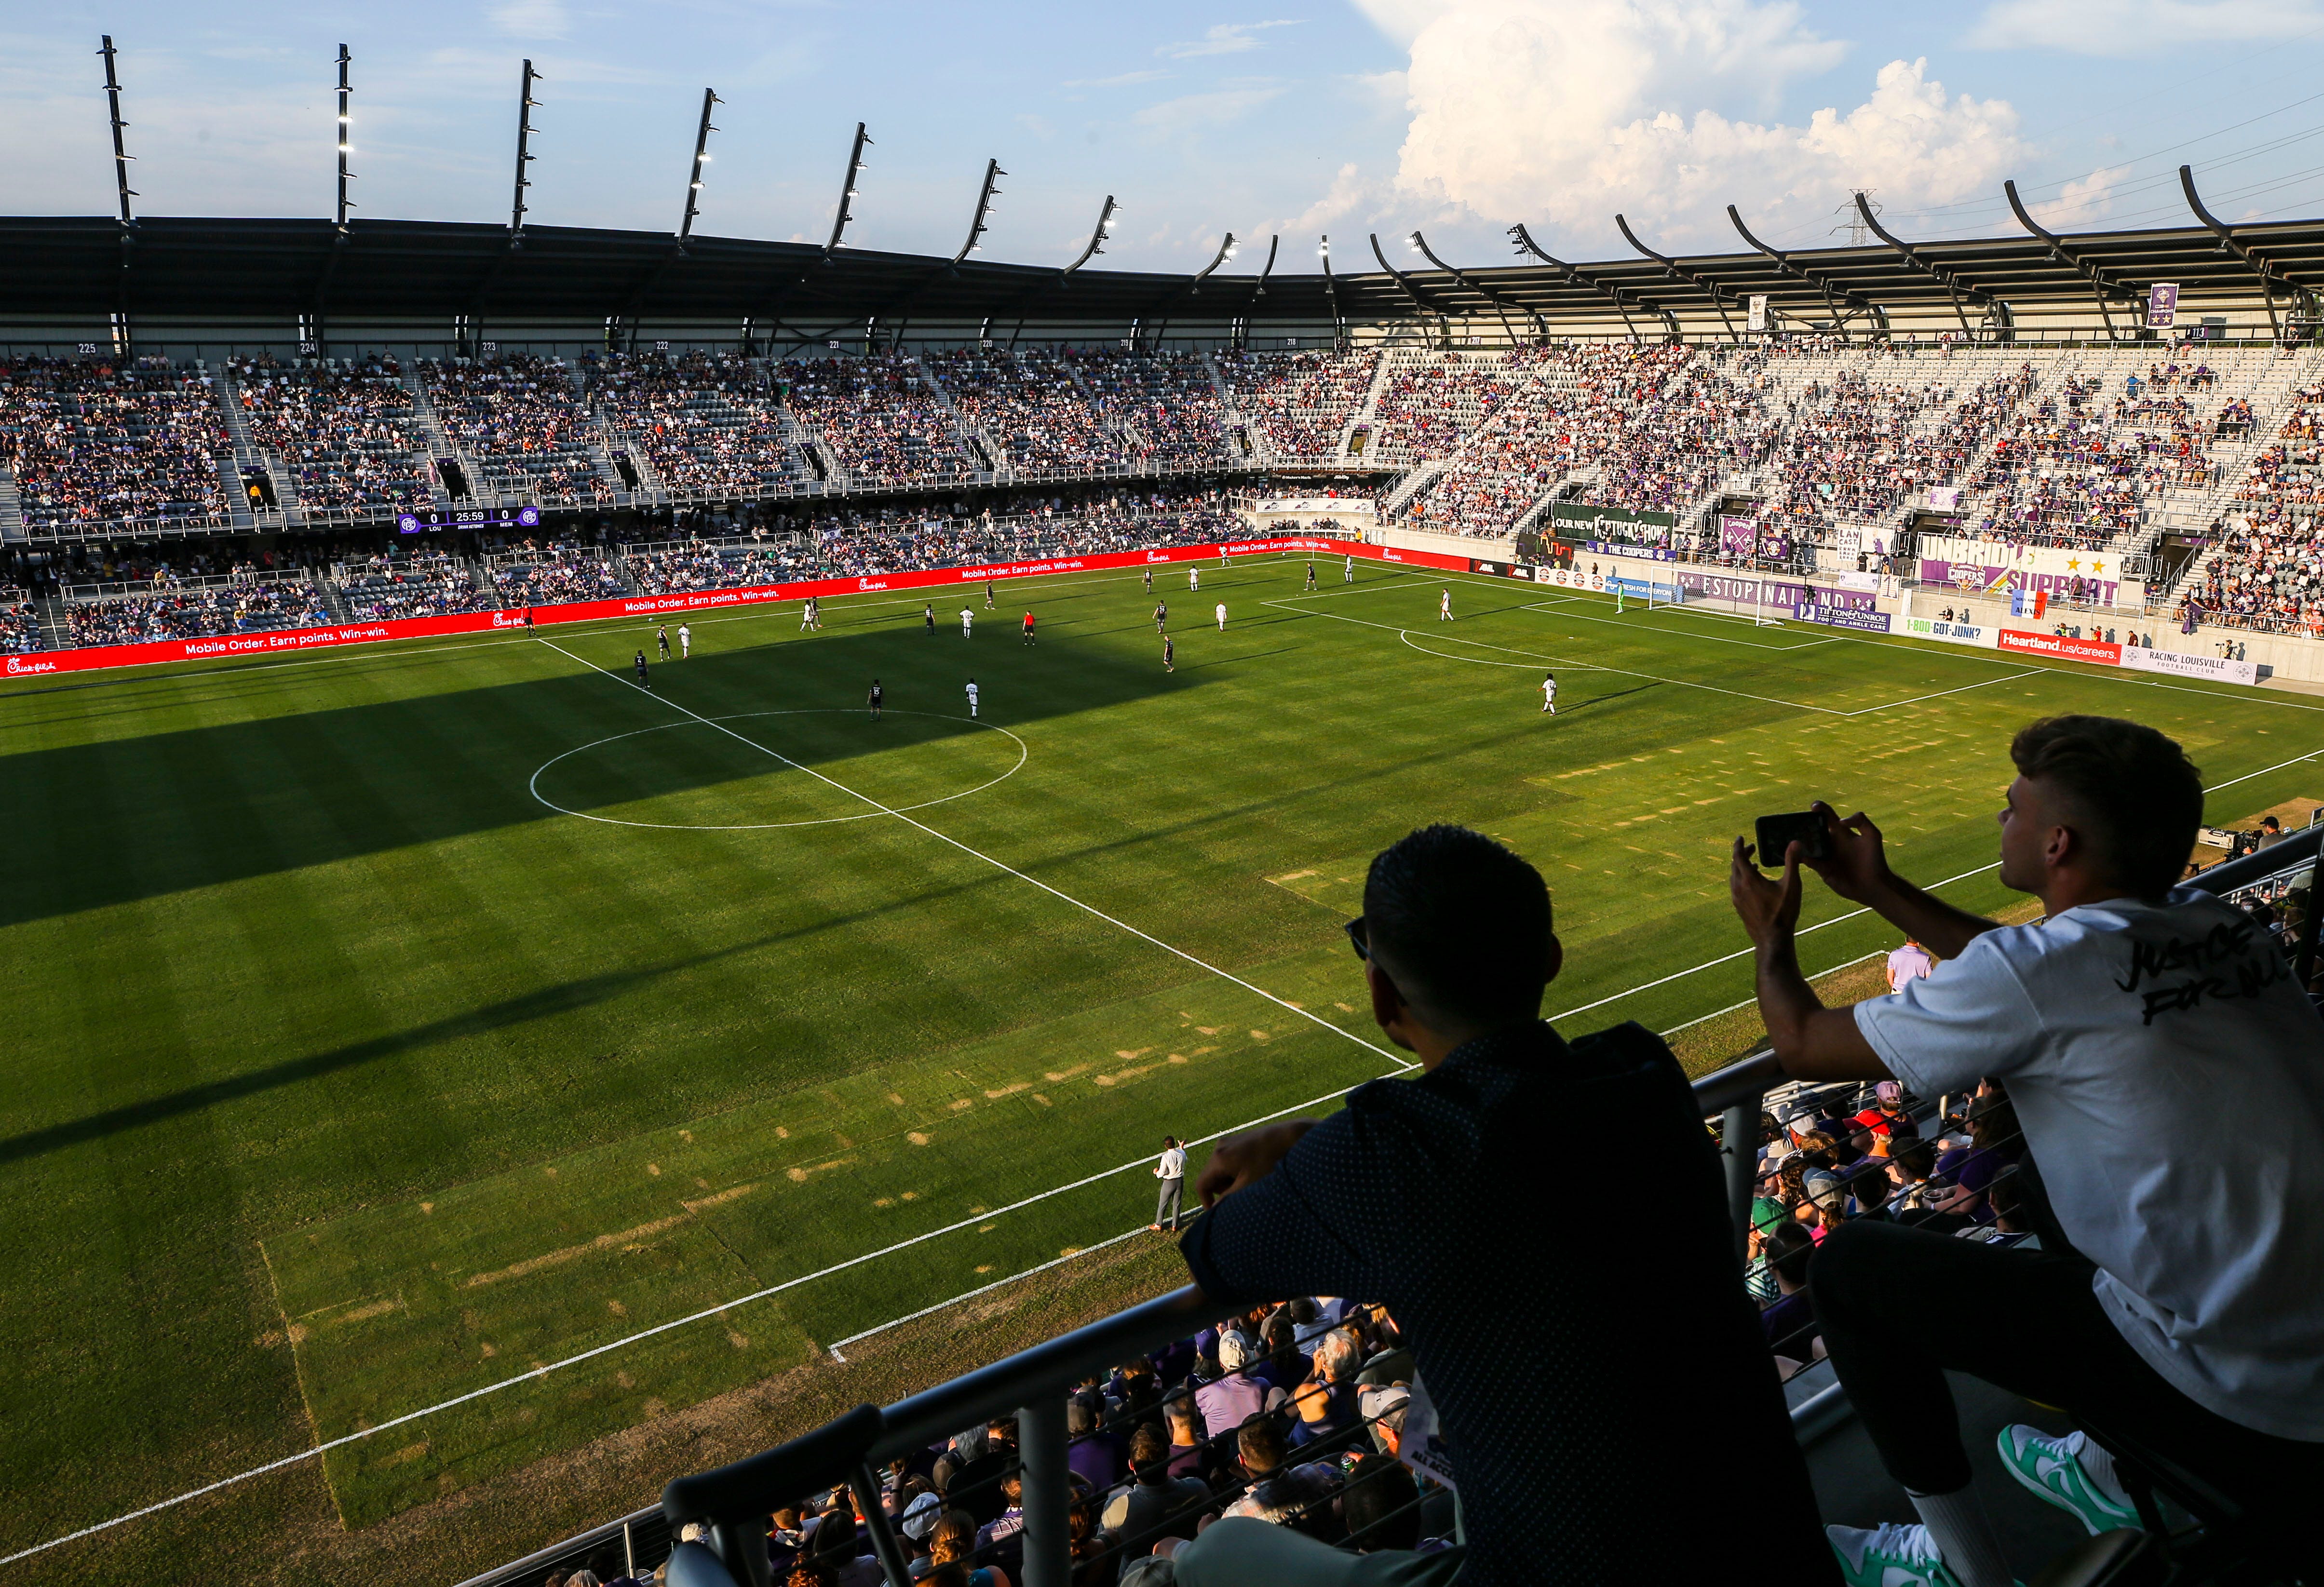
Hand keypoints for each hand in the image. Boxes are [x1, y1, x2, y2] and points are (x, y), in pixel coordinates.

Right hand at [1197, 1120, 1315, 1206]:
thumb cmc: (1269, 1161)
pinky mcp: (1237, 1140)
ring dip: (1230, 1180)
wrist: (1288, 1137)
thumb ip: (1229, 1197)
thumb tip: (1215, 1209)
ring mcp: (1228, 1141)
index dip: (1206, 1201)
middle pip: (1211, 1176)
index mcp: (1219, 1158)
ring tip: (1249, 1181)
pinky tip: (1253, 1170)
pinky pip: (1228, 1160)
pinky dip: (1235, 1170)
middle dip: (1222, 1189)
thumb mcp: (1249, 1183)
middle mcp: (1219, 1147)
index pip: (1202, 1184)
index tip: (1217, 1212)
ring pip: (1220, 1169)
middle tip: (1241, 1194)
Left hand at [1730, 834, 1802, 951]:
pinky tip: (1753, 884)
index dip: (1739, 845)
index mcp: (1749, 880)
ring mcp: (1737, 899)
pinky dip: (1742, 880)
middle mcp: (1738, 888)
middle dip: (1742, 854)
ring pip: (1734, 877)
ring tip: (1753, 865)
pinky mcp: (1739, 908)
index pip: (1738, 856)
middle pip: (1735, 865)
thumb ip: (1793, 862)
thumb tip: (1795, 842)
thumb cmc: (1783, 912)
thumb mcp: (1792, 885)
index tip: (1741, 838)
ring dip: (1741, 868)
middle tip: (1753, 849)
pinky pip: (1736, 888)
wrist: (1772, 939)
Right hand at [1803, 802, 1892, 905]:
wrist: (1874, 885)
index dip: (1820, 808)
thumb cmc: (1875, 859)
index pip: (1828, 816)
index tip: (1814, 806)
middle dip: (1803, 825)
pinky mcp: (1822, 870)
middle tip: (1796, 823)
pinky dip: (1804, 858)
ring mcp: (1825, 856)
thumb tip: (1841, 820)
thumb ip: (1861, 821)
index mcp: (1841, 832)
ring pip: (1808, 846)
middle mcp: (1831, 842)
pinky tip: (1800, 855)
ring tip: (1793, 838)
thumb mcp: (1873, 836)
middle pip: (1812, 830)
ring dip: (1800, 842)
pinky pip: (1810, 862)